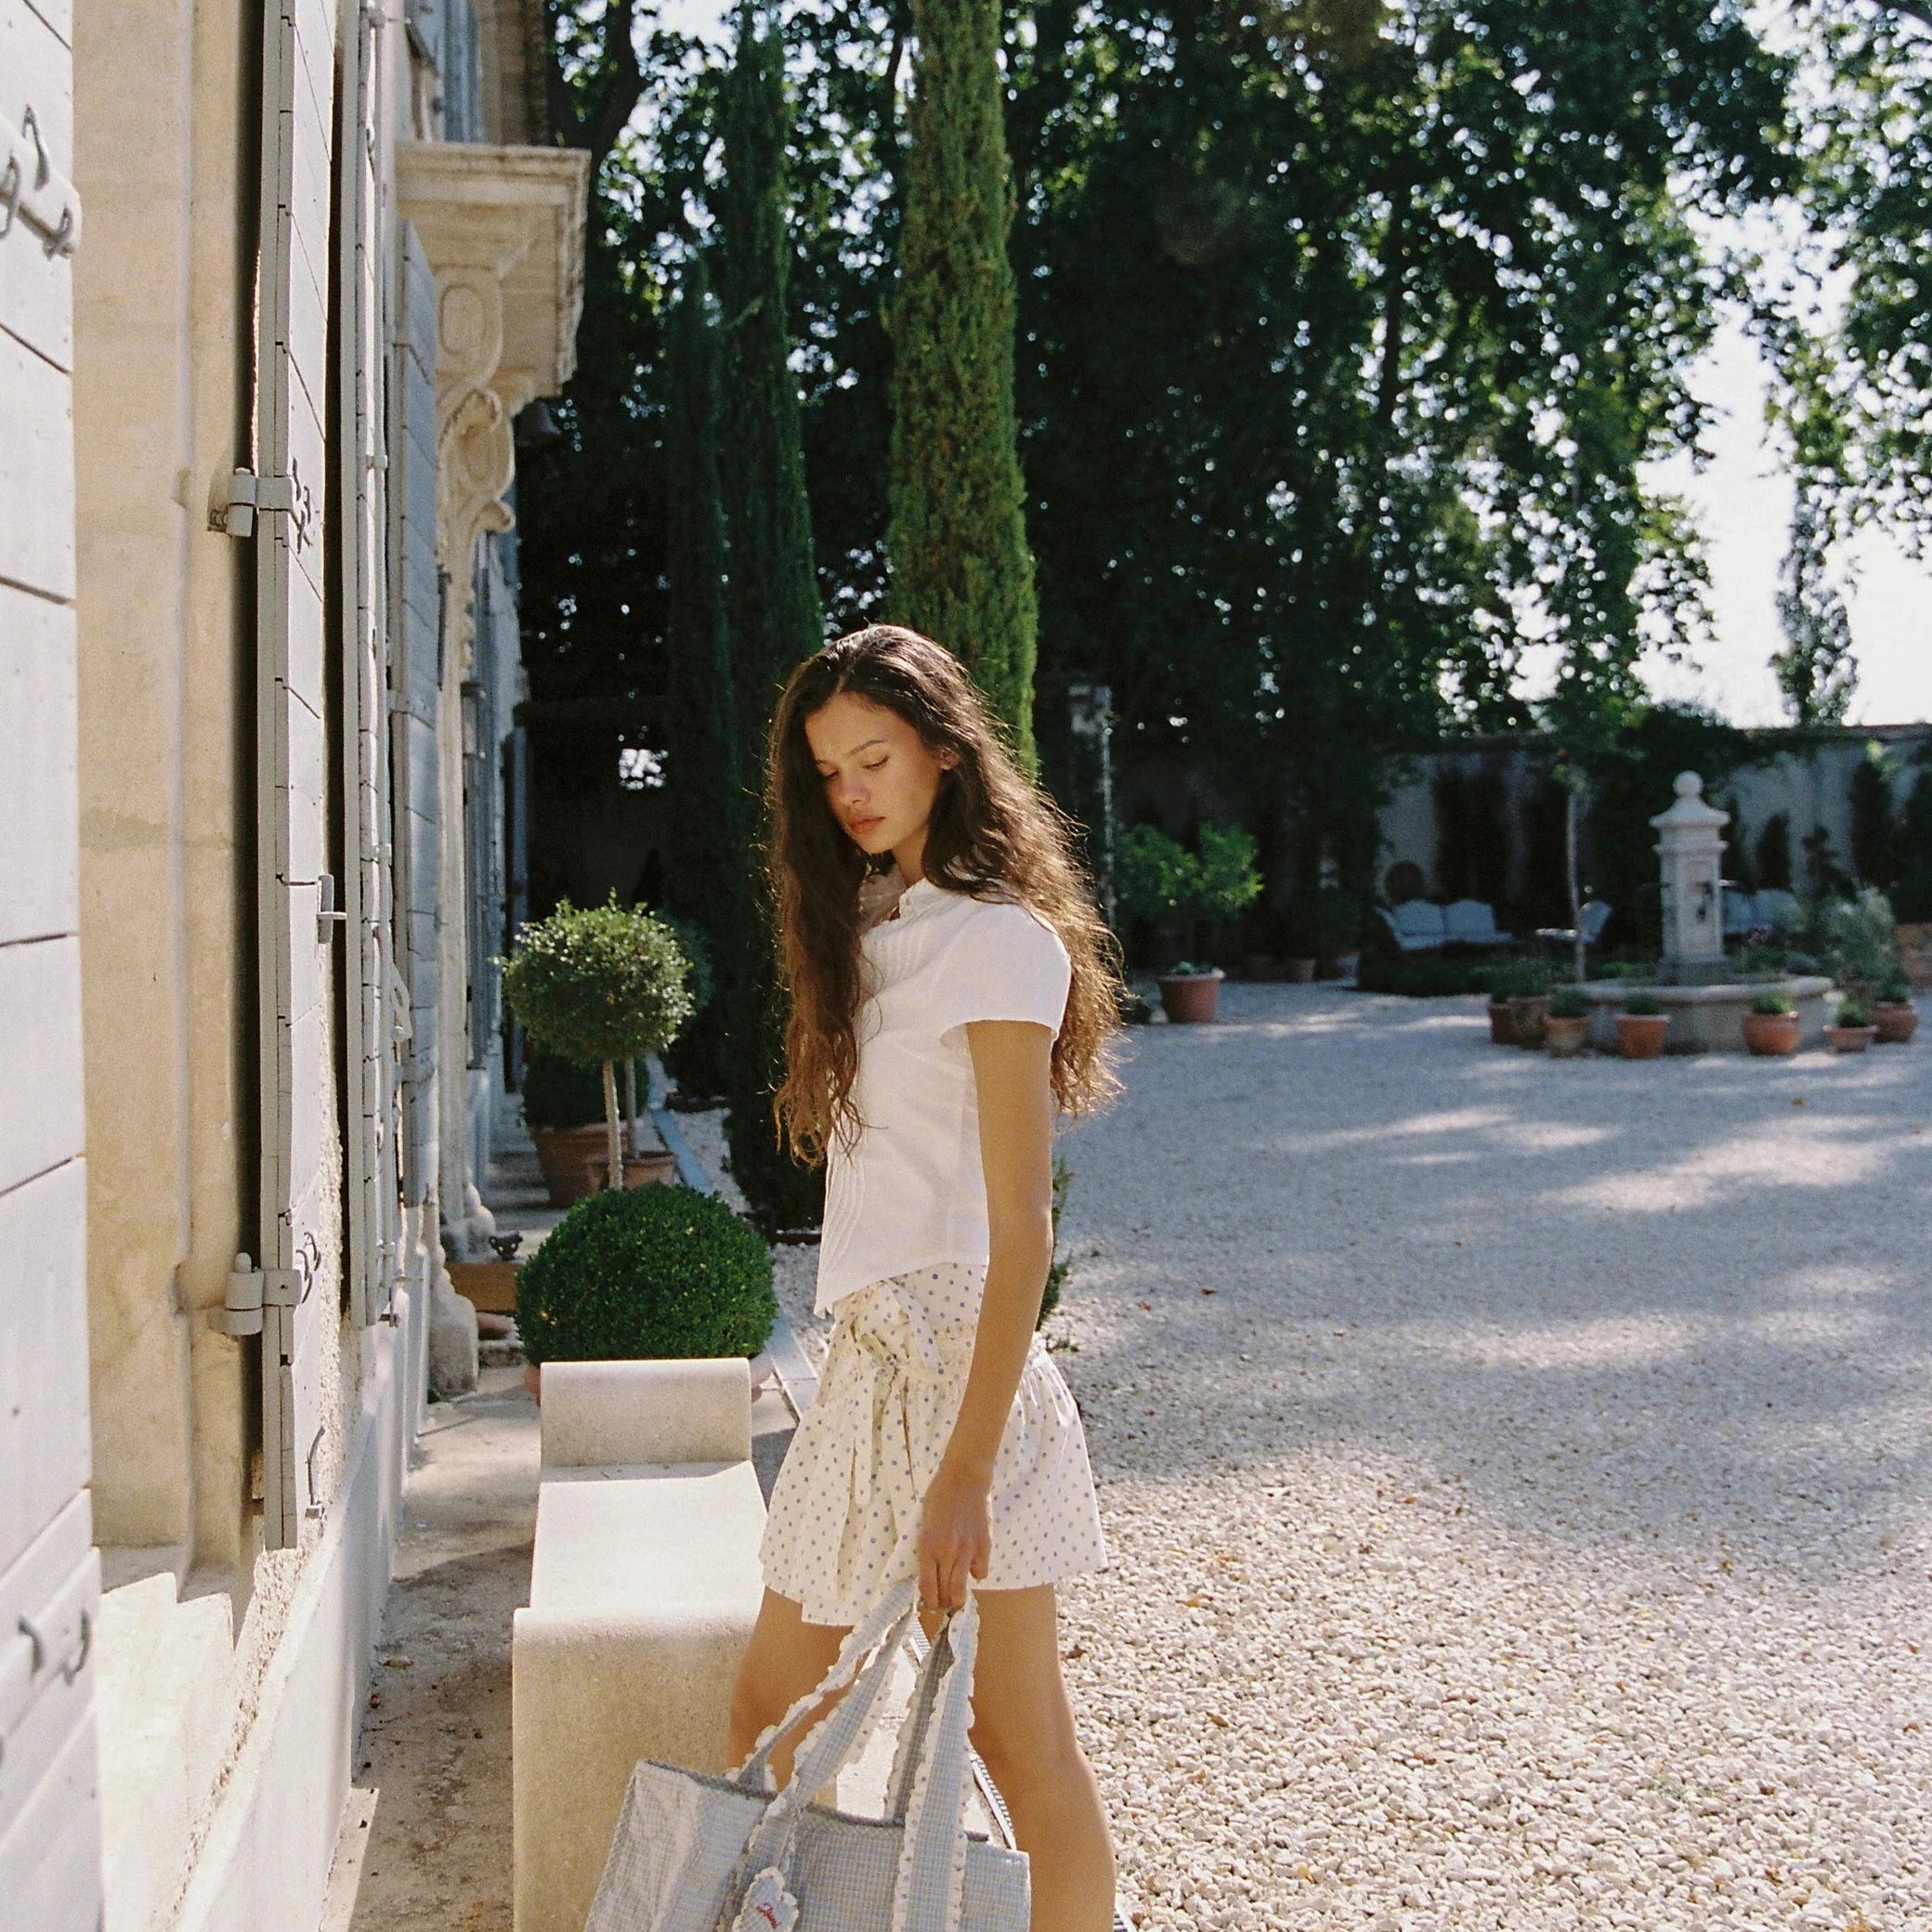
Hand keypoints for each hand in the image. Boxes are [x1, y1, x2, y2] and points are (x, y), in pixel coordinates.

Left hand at [918, 1460, 991, 1612]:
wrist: (964, 1478)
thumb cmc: (939, 1496)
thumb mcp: (924, 1523)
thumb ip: (928, 1548)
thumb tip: (931, 1572)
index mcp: (927, 1546)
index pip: (927, 1587)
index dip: (929, 1601)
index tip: (930, 1603)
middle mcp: (946, 1552)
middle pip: (945, 1594)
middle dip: (944, 1602)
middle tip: (944, 1598)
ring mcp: (967, 1550)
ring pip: (962, 1590)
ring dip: (958, 1596)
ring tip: (957, 1592)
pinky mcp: (984, 1545)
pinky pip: (981, 1572)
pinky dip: (976, 1572)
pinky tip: (972, 1563)